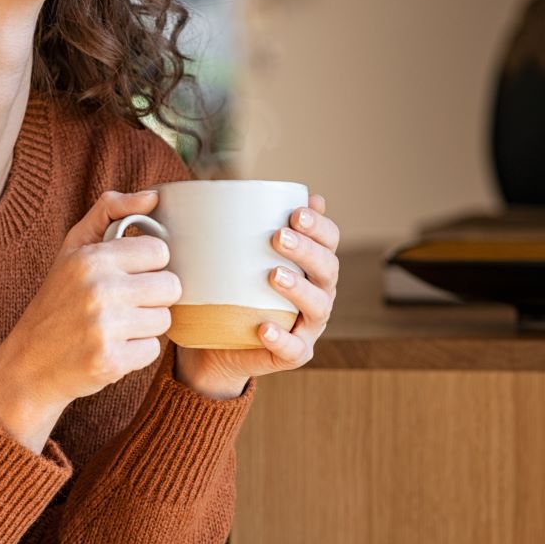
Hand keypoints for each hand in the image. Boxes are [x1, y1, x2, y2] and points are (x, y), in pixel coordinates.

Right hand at [0, 189, 182, 449]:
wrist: (27, 364)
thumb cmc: (56, 301)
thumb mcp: (72, 249)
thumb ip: (109, 212)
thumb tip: (153, 196)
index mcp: (91, 258)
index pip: (159, 251)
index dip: (148, 265)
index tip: (129, 274)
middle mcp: (99, 290)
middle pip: (170, 287)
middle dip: (152, 297)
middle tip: (125, 304)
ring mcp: (105, 327)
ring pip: (164, 320)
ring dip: (145, 326)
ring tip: (115, 327)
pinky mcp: (111, 361)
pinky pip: (153, 350)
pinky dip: (136, 353)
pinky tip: (111, 348)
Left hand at [174, 193, 340, 398]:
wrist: (216, 344)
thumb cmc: (230, 290)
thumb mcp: (234, 256)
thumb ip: (242, 226)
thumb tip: (232, 189)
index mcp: (311, 266)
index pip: (328, 241)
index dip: (320, 226)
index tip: (295, 212)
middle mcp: (318, 293)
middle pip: (328, 269)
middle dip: (307, 250)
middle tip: (278, 237)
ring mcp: (308, 326)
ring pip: (318, 307)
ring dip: (299, 289)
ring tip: (274, 275)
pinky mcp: (292, 354)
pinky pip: (294, 349)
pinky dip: (282, 338)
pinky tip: (265, 327)